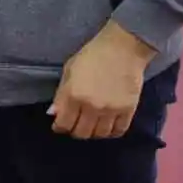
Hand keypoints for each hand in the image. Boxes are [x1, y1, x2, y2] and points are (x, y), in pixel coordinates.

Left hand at [48, 20, 156, 139]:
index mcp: (73, 95)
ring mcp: (110, 110)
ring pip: (99, 135)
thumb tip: (53, 114)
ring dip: (93, 132)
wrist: (123, 48)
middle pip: (81, 133)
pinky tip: (107, 126)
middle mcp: (91, 106)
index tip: (60, 125)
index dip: (60, 127)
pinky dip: (111, 132)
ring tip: (91, 125)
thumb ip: (61, 94)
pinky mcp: (128, 110)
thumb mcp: (69, 70)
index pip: (64, 124)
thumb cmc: (92, 55)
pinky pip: (118, 131)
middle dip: (75, 131)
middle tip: (76, 125)